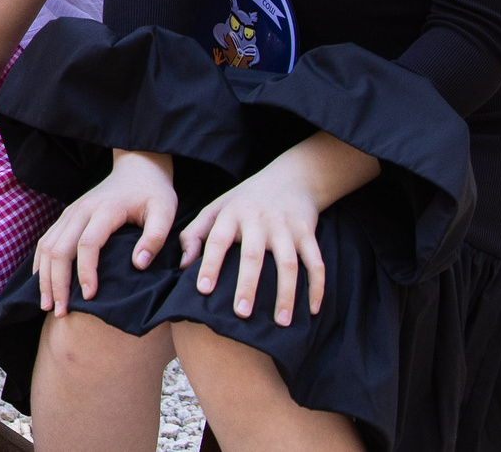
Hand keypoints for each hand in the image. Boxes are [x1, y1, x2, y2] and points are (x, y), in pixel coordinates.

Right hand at [35, 149, 177, 316]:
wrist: (137, 169)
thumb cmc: (154, 194)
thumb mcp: (165, 212)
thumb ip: (154, 238)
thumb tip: (138, 264)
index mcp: (104, 210)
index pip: (87, 244)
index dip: (86, 272)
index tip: (90, 297)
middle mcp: (80, 210)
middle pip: (59, 248)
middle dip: (56, 282)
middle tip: (60, 312)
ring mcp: (69, 212)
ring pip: (47, 246)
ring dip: (44, 277)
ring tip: (47, 305)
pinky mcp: (66, 217)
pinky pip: (45, 241)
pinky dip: (41, 264)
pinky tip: (41, 283)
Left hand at [179, 154, 328, 325]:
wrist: (290, 179)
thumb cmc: (244, 202)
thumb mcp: (216, 209)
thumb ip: (195, 235)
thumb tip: (183, 267)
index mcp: (231, 215)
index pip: (216, 241)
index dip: (209, 265)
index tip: (203, 290)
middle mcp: (258, 220)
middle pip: (252, 256)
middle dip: (247, 285)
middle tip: (241, 314)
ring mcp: (285, 227)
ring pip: (287, 263)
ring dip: (286, 294)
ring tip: (281, 322)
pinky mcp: (308, 233)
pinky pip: (316, 263)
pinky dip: (317, 287)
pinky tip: (313, 310)